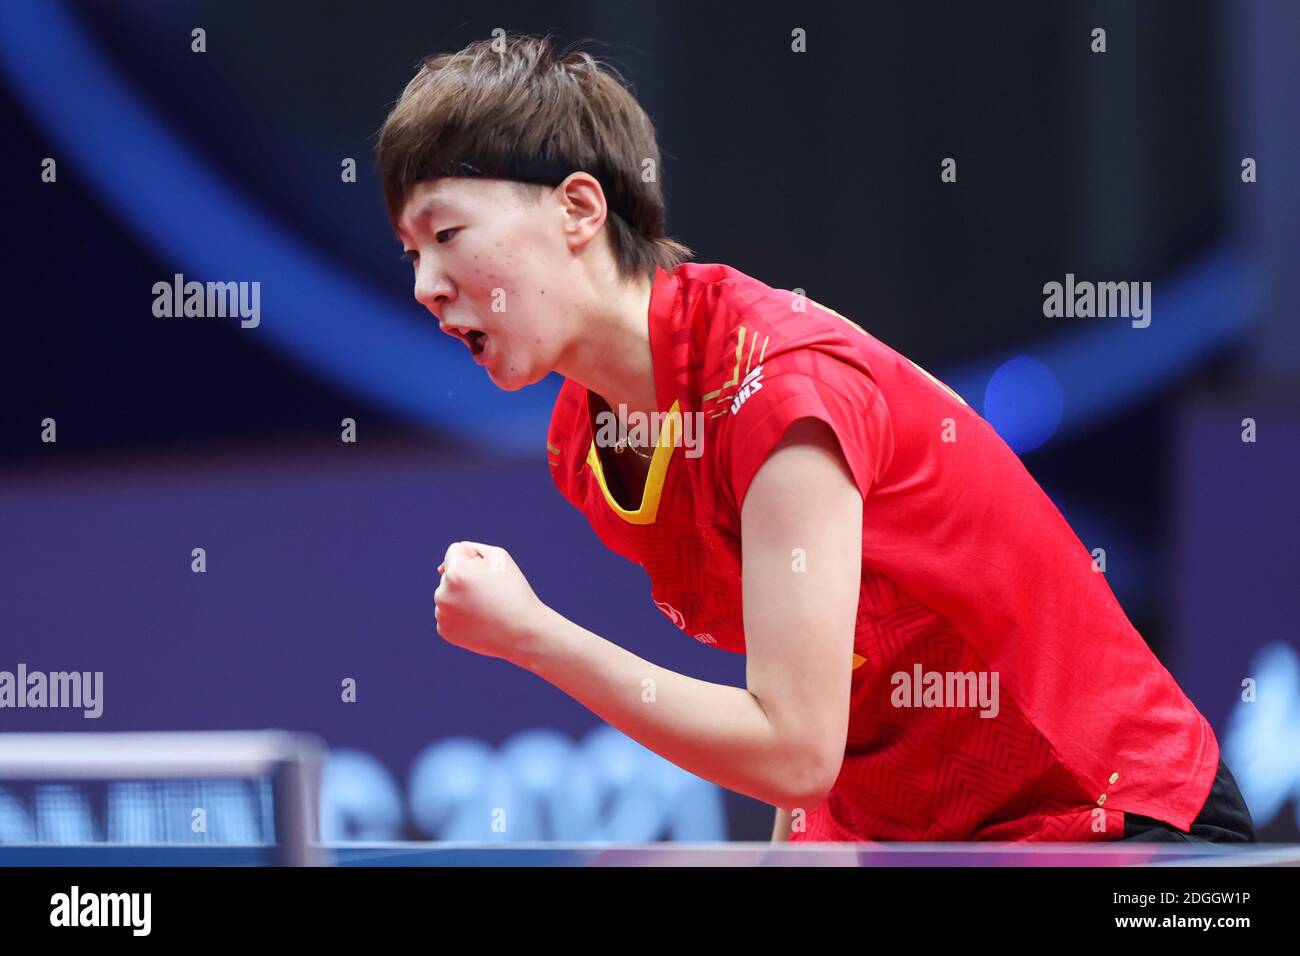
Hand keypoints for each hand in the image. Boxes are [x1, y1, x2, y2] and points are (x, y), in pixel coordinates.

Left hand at [434, 541, 547, 664]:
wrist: (523, 632)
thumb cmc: (513, 590)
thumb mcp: (498, 557)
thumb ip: (468, 550)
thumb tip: (440, 569)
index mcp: (455, 573)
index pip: (455, 552)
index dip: (475, 560)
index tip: (490, 575)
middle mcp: (442, 594)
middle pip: (450, 575)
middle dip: (467, 579)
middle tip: (491, 594)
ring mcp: (442, 615)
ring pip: (448, 594)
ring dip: (462, 597)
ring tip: (486, 608)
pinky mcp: (445, 631)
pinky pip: (449, 613)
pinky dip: (461, 615)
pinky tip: (479, 621)